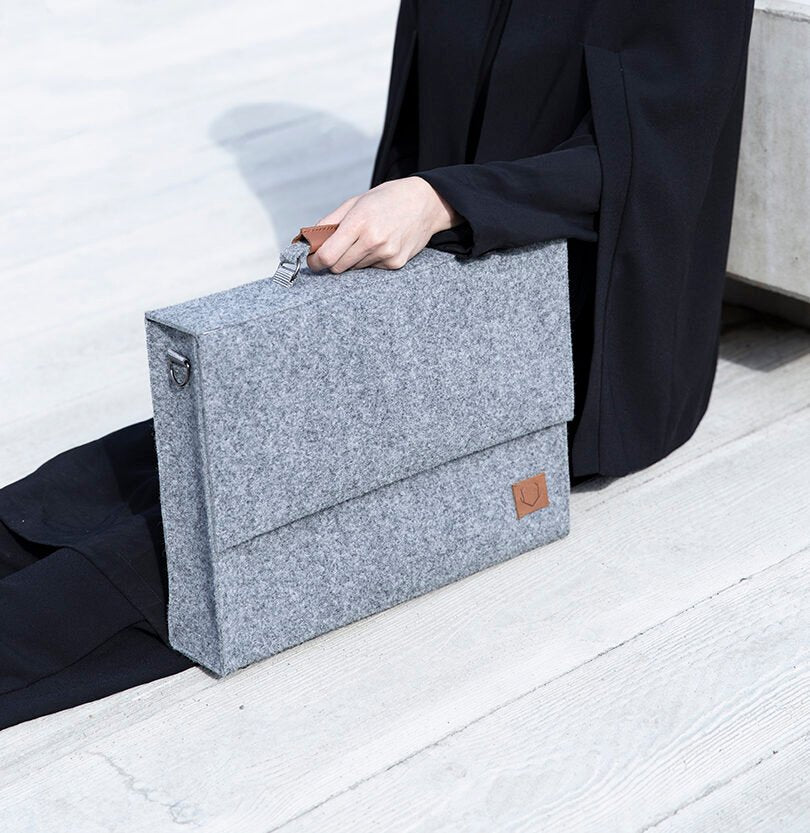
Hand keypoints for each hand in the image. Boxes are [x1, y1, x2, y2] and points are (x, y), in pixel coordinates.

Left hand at [306, 177, 462, 272]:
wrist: (425, 202)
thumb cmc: (387, 199)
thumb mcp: (355, 202)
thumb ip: (330, 222)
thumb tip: (308, 240)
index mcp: (358, 222)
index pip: (327, 255)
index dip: (315, 262)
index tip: (313, 260)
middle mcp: (373, 241)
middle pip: (338, 267)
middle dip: (331, 261)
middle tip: (335, 249)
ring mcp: (386, 254)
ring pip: (354, 269)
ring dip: (352, 259)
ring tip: (365, 240)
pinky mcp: (396, 264)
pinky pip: (371, 269)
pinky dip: (370, 260)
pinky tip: (380, 245)